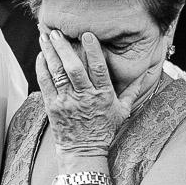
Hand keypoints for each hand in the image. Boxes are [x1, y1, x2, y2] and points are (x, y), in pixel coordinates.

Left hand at [36, 30, 157, 157]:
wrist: (83, 151)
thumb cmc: (104, 130)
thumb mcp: (123, 111)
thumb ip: (132, 91)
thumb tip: (144, 74)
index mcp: (103, 95)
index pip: (98, 69)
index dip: (93, 51)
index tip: (87, 35)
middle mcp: (84, 97)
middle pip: (73, 68)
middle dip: (64, 48)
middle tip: (57, 32)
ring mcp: (67, 102)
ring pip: (57, 73)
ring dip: (50, 54)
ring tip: (45, 38)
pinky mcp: (53, 107)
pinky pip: (45, 84)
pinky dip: (42, 68)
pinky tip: (41, 56)